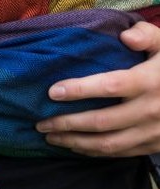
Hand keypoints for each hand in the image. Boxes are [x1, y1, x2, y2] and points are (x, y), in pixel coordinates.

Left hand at [36, 21, 159, 155]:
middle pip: (102, 121)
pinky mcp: (154, 146)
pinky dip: (95, 152)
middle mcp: (149, 110)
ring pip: (108, 143)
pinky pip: (121, 153)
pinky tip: (75, 145)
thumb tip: (125, 36)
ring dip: (76, 142)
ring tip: (49, 136)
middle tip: (40, 122)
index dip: (80, 89)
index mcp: (148, 82)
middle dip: (67, 123)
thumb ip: (146, 35)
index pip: (109, 86)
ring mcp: (152, 132)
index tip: (52, 91)